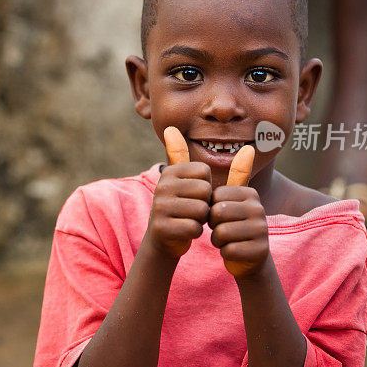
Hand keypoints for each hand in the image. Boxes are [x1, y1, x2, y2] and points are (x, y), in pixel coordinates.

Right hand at [144, 127, 211, 259]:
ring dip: (200, 219)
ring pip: (202, 210)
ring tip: (187, 219)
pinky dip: (194, 232)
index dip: (206, 187)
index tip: (193, 194)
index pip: (205, 172)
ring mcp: (159, 206)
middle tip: (190, 210)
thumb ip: (187, 156)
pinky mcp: (161, 227)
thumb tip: (171, 128)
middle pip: (205, 191)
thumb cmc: (184, 207)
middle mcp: (162, 185)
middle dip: (205, 204)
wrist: (165, 238)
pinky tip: (184, 231)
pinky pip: (194, 227)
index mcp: (170, 170)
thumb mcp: (189, 181)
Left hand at [209, 185, 269, 277]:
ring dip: (217, 240)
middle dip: (213, 225)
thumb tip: (245, 144)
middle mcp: (259, 209)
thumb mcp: (229, 202)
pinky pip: (229, 250)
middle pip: (217, 213)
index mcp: (250, 194)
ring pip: (221, 232)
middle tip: (221, 229)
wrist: (250, 258)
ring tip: (227, 240)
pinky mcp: (260, 250)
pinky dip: (225, 252)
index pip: (215, 196)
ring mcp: (262, 230)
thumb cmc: (232, 226)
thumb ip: (231, 178)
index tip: (220, 215)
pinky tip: (234, 251)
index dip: (210, 209)